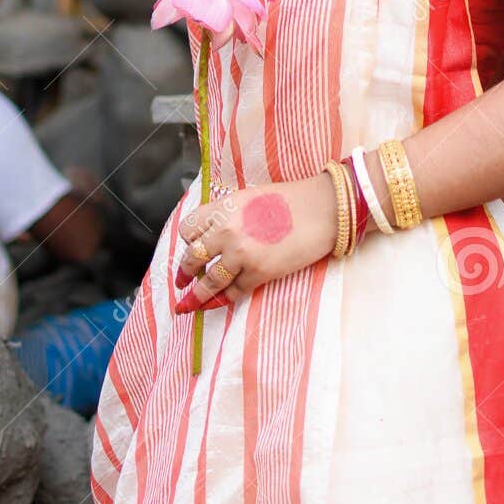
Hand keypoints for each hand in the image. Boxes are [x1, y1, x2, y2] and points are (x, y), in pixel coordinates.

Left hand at [172, 173, 337, 312]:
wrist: (322, 209)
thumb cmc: (290, 200)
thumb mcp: (249, 197)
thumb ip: (228, 215)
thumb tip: (214, 235)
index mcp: (223, 208)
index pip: (188, 229)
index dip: (188, 241)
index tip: (191, 248)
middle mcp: (226, 231)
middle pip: (192, 258)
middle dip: (184, 274)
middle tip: (181, 283)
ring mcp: (241, 254)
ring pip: (209, 282)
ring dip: (197, 297)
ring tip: (188, 306)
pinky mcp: (259, 272)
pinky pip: (234, 292)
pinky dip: (223, 300)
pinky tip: (218, 303)